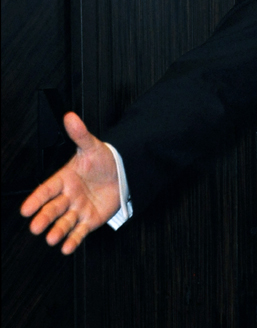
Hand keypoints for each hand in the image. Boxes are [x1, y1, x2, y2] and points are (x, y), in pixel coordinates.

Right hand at [20, 112, 120, 253]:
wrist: (124, 172)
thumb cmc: (104, 160)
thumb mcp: (92, 146)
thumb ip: (80, 134)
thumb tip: (70, 117)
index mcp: (64, 179)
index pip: (47, 189)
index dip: (36, 199)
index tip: (25, 209)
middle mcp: (68, 196)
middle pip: (53, 208)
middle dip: (44, 218)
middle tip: (35, 227)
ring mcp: (78, 209)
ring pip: (64, 222)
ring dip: (57, 231)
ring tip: (51, 239)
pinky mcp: (89, 220)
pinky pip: (80, 232)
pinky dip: (73, 240)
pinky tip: (67, 248)